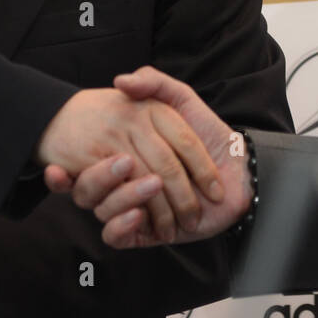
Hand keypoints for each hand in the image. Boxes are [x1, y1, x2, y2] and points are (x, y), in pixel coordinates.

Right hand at [45, 66, 252, 248]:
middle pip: (94, 185)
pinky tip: (139, 215)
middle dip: (106, 178)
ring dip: (123, 198)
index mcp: (124, 148)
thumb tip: (121, 80)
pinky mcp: (143, 231)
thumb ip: (153, 82)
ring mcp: (132, 205)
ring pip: (104, 209)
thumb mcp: (179, 99)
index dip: (79, 157)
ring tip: (151, 185)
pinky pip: (116, 236)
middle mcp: (123, 178)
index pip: (97, 154)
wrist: (241, 168)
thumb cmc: (210, 133)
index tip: (75, 158)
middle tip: (127, 165)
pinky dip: (123, 226)